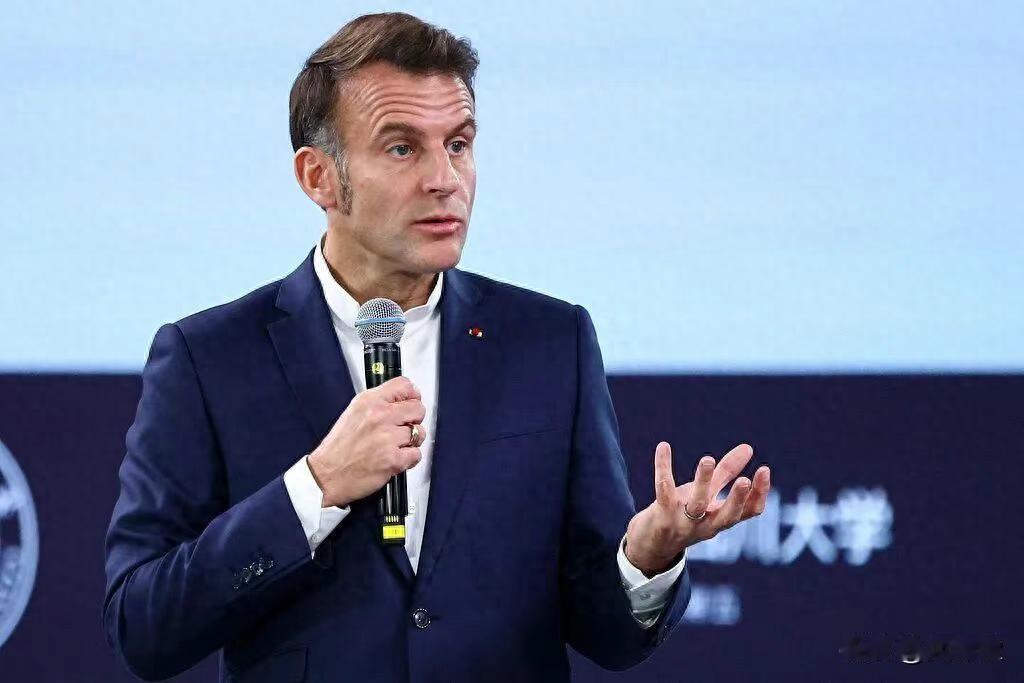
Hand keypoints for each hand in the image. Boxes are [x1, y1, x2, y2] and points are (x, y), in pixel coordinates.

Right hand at [307, 376, 426, 507]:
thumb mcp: (353, 413)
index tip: (411, 403)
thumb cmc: (338, 449)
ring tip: (396, 446)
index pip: (405, 386)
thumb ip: (377, 404)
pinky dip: (409, 459)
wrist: (326, 476)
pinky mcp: (393, 459)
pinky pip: (416, 454)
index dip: (412, 396)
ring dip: (412, 441)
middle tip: (404, 428)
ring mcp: (387, 438)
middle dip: (414, 420)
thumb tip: (402, 400)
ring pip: (419, 433)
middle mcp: (379, 416)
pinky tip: (395, 459)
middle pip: (418, 409)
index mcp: (369, 401)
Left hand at [624, 442, 770, 576]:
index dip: (759, 493)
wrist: (650, 546)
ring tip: (707, 459)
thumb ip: (726, 472)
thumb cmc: (684, 515)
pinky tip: (663, 447)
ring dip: (703, 482)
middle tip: (744, 481)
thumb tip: (748, 448)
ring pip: (696, 505)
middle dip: (736, 498)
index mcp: (721, 519)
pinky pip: (663, 493)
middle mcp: (706, 525)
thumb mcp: (707, 494)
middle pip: (726, 516)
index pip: (748, 512)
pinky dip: (663, 469)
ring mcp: (684, 524)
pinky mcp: (661, 518)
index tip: (764, 470)